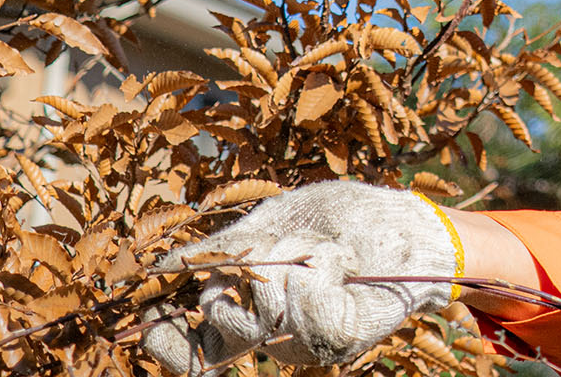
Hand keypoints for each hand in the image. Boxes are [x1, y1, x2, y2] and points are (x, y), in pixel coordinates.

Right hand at [140, 181, 460, 373]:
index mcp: (245, 303)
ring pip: (260, 316)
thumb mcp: (278, 220)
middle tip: (277, 252)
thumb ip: (227, 246)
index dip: (165, 338)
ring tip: (320, 250)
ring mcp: (301, 340)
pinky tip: (337, 265)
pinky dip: (319, 275)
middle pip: (219, 325)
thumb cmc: (345, 217)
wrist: (410, 226)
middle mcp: (268, 332)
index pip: (188, 343)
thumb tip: (163, 267)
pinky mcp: (337, 340)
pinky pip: (306, 313)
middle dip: (239, 277)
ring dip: (286, 267)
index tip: (150, 319)